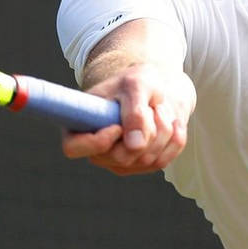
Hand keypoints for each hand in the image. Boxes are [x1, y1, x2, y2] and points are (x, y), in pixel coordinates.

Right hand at [60, 63, 195, 175]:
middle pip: (122, 157)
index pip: (73, 147)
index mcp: (80, 124)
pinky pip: (163, 161)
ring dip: (162, 130)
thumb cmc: (136, 82)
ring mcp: (118, 161)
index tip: (118, 126)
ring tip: (159, 108)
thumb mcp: (136, 84)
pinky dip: (174, 139)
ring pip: (146, 159)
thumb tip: (135, 145)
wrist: (153, 90)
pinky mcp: (140, 166)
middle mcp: (96, 149)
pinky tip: (173, 122)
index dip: (96, 141)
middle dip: (146, 129)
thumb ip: (135, 112)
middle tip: (151, 106)